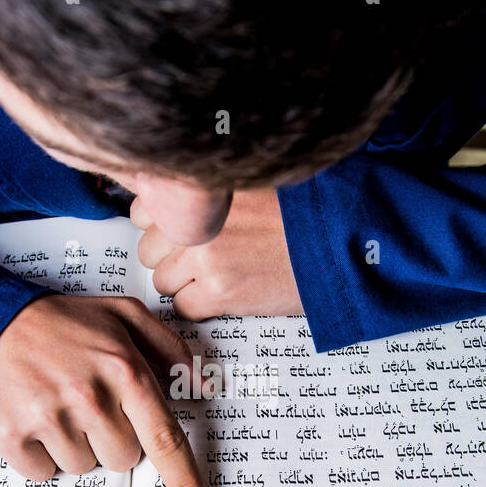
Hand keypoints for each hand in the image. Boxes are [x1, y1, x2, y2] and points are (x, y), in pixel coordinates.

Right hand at [0, 293, 213, 486]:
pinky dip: (38, 453)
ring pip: (83, 467)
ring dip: (72, 444)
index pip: (165, 439)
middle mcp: (89, 396)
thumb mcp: (120, 314)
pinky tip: (31, 418)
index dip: (185, 483)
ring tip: (54, 403)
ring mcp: (49, 418)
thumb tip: (201, 386)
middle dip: (109, 436)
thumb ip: (168, 346)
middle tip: (84, 401)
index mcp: (123, 368)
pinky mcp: (11, 435)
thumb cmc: (56, 321)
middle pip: (123, 458)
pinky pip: (43, 473)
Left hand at [133, 188, 303, 319]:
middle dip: (170, 256)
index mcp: (203, 187)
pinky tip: (224, 292)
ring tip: (217, 274)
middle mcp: (199, 220)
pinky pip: (183, 306)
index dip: (161, 225)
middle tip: (201, 256)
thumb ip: (209, 188)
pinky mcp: (220, 292)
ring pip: (162, 280)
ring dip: (184, 282)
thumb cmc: (304, 212)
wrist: (340, 244)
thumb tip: (173, 200)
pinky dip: (200, 305)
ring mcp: (206, 257)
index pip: (144, 210)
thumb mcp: (252, 180)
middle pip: (149, 249)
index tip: (177, 231)